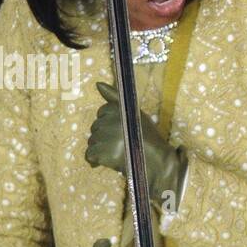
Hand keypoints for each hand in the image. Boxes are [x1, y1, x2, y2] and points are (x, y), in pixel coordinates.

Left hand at [86, 82, 185, 204]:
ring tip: (117, 153)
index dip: (110, 123)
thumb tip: (97, 83)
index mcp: (119, 109)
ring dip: (101, 149)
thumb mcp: (134, 114)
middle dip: (104, 136)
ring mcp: (107, 137)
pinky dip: (96, 160)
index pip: (102, 112)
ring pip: (91, 141)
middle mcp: (112, 120)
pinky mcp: (103, 153)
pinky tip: (108, 162)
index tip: (121, 131)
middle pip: (95, 127)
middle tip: (121, 145)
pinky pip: (90, 155)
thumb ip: (115, 98)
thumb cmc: (147, 139)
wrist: (157, 163)